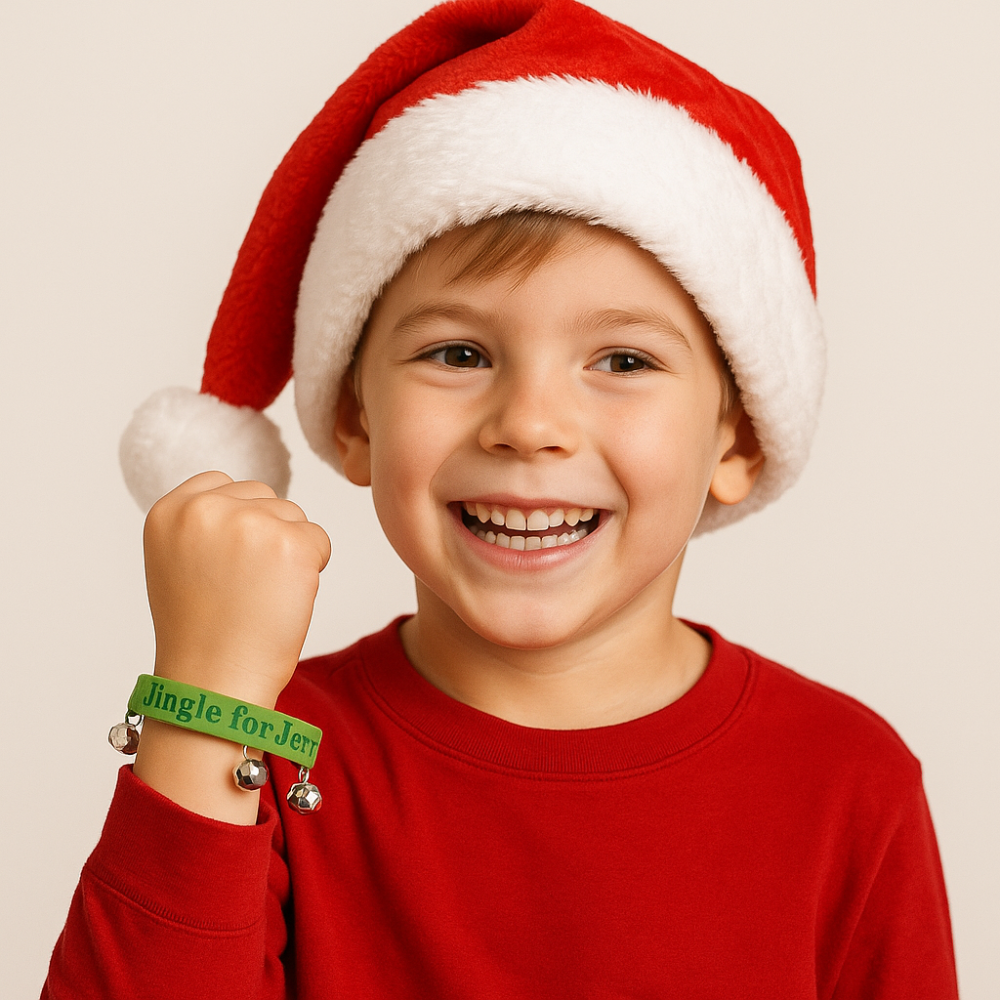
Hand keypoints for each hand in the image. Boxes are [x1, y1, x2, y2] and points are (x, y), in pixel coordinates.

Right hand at [143, 471, 331, 706]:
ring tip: (260, 595)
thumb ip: (204, 523)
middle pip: (264, 497)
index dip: (237, 521)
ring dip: (290, 551)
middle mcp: (205, 509)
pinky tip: (283, 599)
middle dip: (267, 534)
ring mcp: (249, 523)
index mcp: (168, 511)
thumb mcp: (178, 561)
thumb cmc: (201, 632)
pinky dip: (313, 569)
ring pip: (293, 516)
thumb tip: (252, 500)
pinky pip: (319, 540)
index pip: (221, 482)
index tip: (228, 562)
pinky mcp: (290, 543)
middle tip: (246, 586)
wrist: (213, 683)